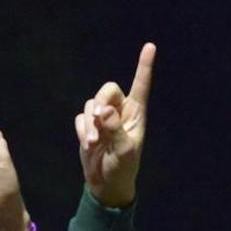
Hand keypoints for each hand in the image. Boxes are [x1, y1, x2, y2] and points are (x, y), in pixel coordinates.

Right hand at [75, 43, 155, 208]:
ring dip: (89, 124)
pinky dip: (81, 130)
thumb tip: (104, 110)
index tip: (150, 47)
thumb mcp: (123, 150)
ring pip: (90, 105)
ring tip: (93, 143)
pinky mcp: (88, 127)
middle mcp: (119, 112)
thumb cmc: (122, 168)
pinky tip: (88, 145)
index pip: (141, 86)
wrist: (106, 184)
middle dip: (100, 103)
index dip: (144, 67)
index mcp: (135, 114)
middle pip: (107, 90)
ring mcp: (102, 119)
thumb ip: (115, 128)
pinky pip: (80, 118)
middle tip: (98, 119)